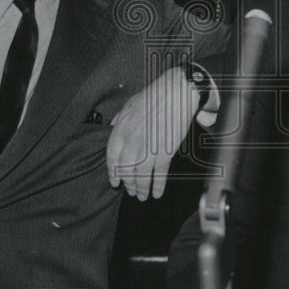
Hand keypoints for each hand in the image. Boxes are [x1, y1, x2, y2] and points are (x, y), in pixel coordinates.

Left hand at [107, 67, 199, 200]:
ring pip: (140, 176)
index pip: (112, 157)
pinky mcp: (165, 151)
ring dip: (141, 189)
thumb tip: (113, 125)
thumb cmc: (154, 95)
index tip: (115, 181)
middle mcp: (132, 141)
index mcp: (121, 129)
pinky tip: (157, 193)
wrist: (176, 91)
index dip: (113, 172)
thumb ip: (120, 118)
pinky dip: (157, 186)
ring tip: (142, 196)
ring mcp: (149, 147)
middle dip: (128, 184)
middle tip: (131, 191)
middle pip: (126, 170)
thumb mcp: (130, 104)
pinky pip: (159, 174)